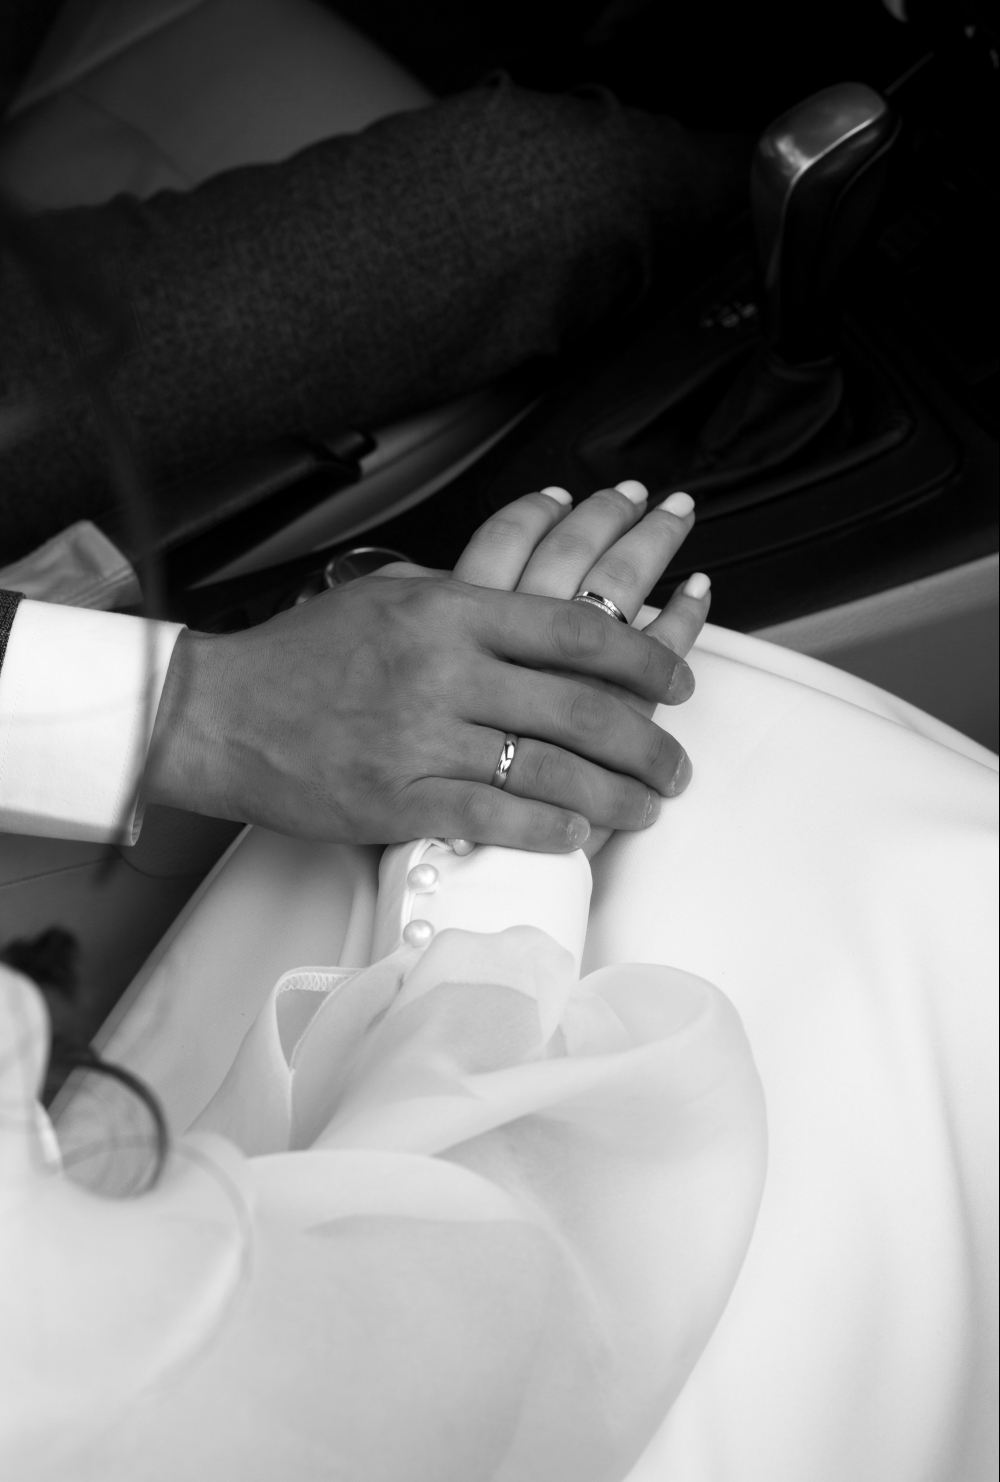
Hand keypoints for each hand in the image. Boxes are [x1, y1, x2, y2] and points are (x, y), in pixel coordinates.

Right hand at [142, 569, 695, 852]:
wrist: (221, 715)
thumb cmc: (302, 655)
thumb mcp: (387, 595)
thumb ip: (465, 593)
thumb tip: (533, 582)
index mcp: (448, 613)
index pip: (573, 628)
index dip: (641, 656)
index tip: (674, 678)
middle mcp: (444, 673)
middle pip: (578, 705)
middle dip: (646, 740)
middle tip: (676, 762)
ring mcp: (422, 739)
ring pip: (548, 769)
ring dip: (615, 793)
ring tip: (648, 806)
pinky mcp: (398, 800)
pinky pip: (495, 815)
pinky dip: (549, 828)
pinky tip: (582, 833)